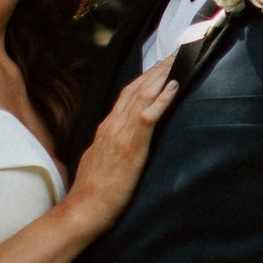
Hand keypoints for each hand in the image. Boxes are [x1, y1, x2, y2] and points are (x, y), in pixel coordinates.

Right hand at [64, 59, 179, 234]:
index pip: (128, 93)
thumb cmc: (94, 190)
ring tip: (178, 60)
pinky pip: (147, 116)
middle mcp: (112, 125)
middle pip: (137, 88)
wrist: (84, 209)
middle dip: (157, 69)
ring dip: (162, 76)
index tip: (161, 64)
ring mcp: (120, 134)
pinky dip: (162, 99)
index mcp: (107, 127)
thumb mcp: (101, 159)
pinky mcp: (130, 146)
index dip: (146, 77)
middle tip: (176, 52)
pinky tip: (174, 86)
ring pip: (142, 95)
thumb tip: (121, 139)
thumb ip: (111, 144)